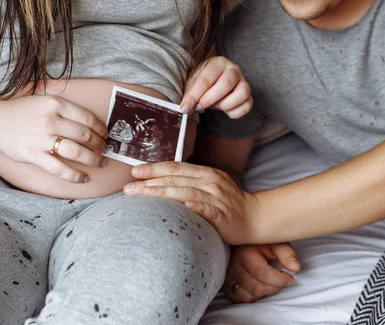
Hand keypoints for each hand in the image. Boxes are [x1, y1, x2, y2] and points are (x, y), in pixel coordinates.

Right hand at [0, 94, 107, 182]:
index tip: (105, 134)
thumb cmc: (22, 111)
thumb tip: (92, 124)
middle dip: (100, 145)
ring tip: (100, 162)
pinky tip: (84, 178)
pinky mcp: (33, 155)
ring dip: (93, 159)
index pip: (87, 118)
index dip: (101, 129)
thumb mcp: (45, 100)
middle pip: (85, 135)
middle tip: (105, 149)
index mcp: (56, 104)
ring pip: (77, 152)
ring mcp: (42, 139)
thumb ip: (66, 110)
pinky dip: (75, 175)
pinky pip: (60, 169)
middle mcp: (50, 120)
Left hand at [124, 161, 258, 244]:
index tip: (134, 171)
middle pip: (175, 178)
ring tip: (142, 195)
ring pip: (185, 192)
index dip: (154, 168)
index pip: (175, 167)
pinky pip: (206, 209)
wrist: (255, 217)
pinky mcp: (222, 214)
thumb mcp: (209, 185)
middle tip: (128, 187)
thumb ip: (189, 181)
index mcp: (205, 173)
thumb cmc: (228, 203)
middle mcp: (210, 181)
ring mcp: (216, 197)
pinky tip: (182, 207)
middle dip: (149, 181)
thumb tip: (161, 181)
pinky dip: (194, 207)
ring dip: (162, 192)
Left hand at [181, 55, 252, 118]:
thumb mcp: (192, 84)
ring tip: (215, 105)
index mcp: (218, 62)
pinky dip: (234, 112)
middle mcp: (234, 69)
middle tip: (199, 106)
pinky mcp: (249, 97)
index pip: (206, 80)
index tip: (185, 108)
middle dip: (209, 99)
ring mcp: (244, 82)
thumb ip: (189, 94)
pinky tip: (224, 109)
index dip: (194, 96)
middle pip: (226, 84)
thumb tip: (185, 108)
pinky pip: (246, 107)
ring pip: (241, 94)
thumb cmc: (202, 83)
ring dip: (225, 105)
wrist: (214, 85)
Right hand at [224, 243, 300, 302]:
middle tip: (282, 281)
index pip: (262, 273)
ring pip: (248, 296)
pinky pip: (238, 299)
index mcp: (245, 253)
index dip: (280, 280)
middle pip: (257, 288)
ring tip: (270, 283)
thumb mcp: (275, 242)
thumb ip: (286, 253)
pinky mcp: (226, 284)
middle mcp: (233, 266)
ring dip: (263, 293)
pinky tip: (258, 287)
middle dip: (274, 287)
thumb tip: (295, 267)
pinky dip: (251, 297)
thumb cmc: (261, 243)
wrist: (243, 240)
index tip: (290, 278)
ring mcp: (228, 276)